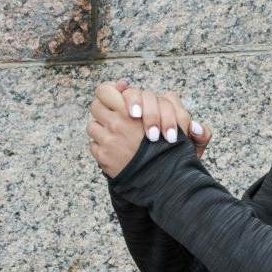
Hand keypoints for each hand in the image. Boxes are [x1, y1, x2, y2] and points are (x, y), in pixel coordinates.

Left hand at [87, 78, 212, 181]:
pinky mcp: (104, 158)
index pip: (105, 91)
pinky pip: (94, 145)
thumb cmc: (173, 150)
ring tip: (115, 132)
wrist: (167, 181)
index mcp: (130, 110)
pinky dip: (102, 145)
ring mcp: (107, 141)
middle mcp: (115, 124)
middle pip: (96, 106)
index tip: (118, 95)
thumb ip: (169, 104)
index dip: (110, 91)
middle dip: (104, 108)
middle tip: (114, 113)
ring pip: (92, 126)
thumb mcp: (179, 120)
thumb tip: (156, 92)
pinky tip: (115, 149)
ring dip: (102, 127)